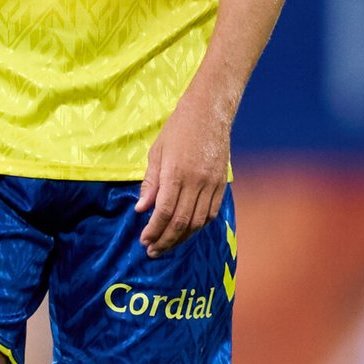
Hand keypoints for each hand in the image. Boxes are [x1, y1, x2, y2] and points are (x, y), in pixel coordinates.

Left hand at [135, 99, 230, 258]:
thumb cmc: (178, 128)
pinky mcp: (222, 183)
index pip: (163, 211)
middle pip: (181, 222)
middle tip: (152, 251)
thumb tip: (141, 209)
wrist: (209, 111)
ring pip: (198, 222)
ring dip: (181, 237)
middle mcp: (196, 181)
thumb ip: (150, 183)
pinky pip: (211, 213)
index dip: (153, 230)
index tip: (144, 240)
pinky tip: (187, 231)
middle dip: (165, 240)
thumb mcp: (157, 152)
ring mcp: (211, 183)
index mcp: (176, 173)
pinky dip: (198, 226)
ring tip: (168, 245)